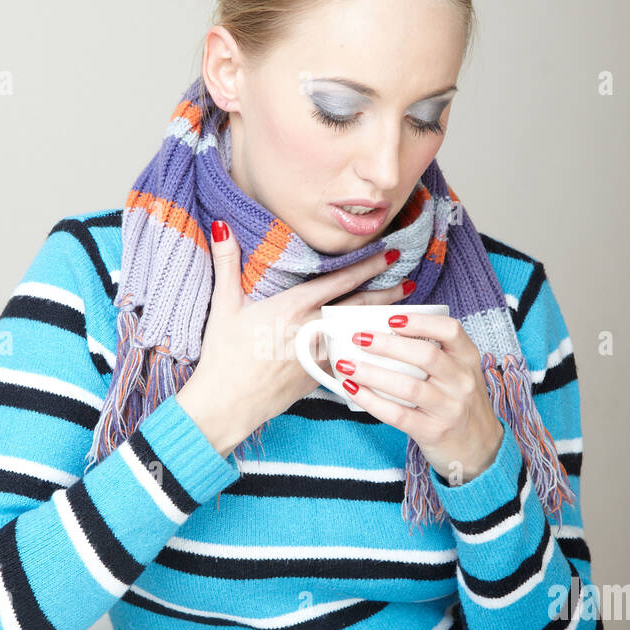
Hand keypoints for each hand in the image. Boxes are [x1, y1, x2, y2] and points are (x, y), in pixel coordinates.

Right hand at [174, 223, 411, 455]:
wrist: (226, 403)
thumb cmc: (224, 355)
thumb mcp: (224, 305)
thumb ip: (226, 262)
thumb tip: (221, 225)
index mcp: (293, 307)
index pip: (339, 281)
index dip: (367, 266)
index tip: (389, 255)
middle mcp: (312, 330)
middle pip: (358, 308)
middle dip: (385, 294)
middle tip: (408, 282)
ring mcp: (319, 357)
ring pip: (359, 334)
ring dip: (382, 323)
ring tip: (404, 314)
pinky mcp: (318, 378)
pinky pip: (351, 360)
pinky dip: (369, 353)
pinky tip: (383, 351)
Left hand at [334, 312, 504, 483]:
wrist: (480, 449)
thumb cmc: (460, 403)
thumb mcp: (459, 373)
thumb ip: (435, 354)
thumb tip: (384, 332)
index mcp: (468, 359)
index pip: (450, 330)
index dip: (419, 322)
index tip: (391, 319)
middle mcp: (462, 381)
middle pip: (425, 355)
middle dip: (387, 344)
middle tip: (359, 338)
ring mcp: (449, 408)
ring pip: (408, 386)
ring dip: (373, 373)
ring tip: (347, 364)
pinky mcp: (433, 431)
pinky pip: (398, 414)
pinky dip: (371, 401)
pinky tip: (352, 390)